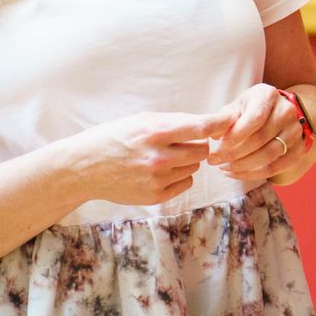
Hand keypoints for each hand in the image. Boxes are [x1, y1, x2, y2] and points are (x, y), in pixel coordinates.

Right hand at [65, 111, 234, 205]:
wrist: (85, 167)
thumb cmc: (115, 137)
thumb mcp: (142, 119)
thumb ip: (174, 122)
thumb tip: (209, 124)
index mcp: (155, 130)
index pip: (201, 127)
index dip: (220, 124)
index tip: (230, 122)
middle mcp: (159, 156)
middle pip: (203, 150)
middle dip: (197, 145)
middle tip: (180, 143)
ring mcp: (157, 178)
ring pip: (194, 167)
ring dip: (186, 161)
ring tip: (162, 157)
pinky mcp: (156, 196)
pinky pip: (185, 183)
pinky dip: (179, 176)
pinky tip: (159, 171)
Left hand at [210, 84, 312, 182]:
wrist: (277, 114)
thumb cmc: (250, 110)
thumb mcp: (236, 107)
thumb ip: (225, 119)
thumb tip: (214, 135)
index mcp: (268, 95)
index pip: (254, 119)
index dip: (234, 136)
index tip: (216, 147)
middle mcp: (287, 111)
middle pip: (260, 139)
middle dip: (233, 154)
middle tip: (214, 161)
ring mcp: (296, 131)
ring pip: (268, 156)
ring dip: (242, 166)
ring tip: (224, 168)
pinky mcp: (299, 150)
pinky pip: (276, 168)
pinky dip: (253, 174)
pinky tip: (237, 174)